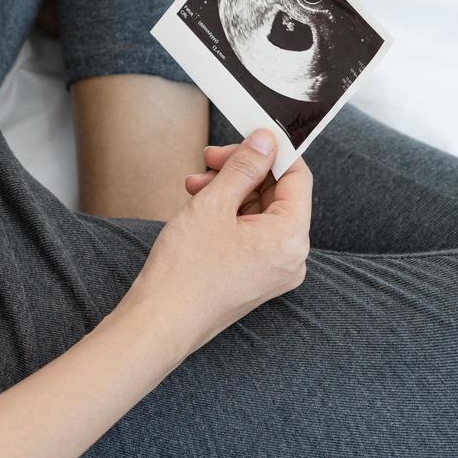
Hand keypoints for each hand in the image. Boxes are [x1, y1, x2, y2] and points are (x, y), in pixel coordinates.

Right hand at [119, 129, 311, 356]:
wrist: (160, 322)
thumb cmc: (186, 270)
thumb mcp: (214, 204)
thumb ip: (244, 167)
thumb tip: (266, 140)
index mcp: (291, 239)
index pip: (297, 177)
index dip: (272, 151)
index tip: (245, 134)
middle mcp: (291, 258)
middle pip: (278, 194)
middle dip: (243, 171)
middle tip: (209, 159)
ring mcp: (274, 270)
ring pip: (260, 212)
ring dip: (230, 191)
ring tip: (195, 186)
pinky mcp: (255, 277)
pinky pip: (251, 233)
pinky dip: (228, 214)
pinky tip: (199, 206)